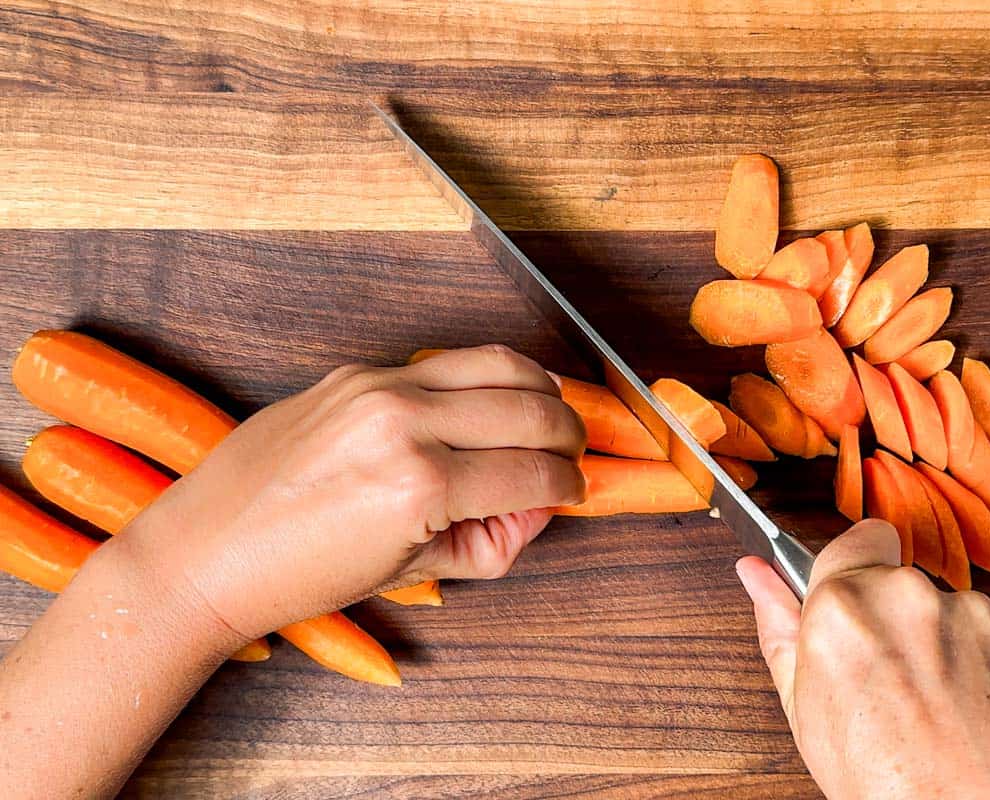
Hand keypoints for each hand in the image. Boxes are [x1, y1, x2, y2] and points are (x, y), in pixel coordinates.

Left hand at [115, 345, 586, 642]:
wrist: (208, 551)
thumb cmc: (301, 574)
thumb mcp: (413, 570)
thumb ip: (494, 538)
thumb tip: (541, 505)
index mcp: (422, 485)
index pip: (535, 473)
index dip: (569, 486)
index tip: (575, 491)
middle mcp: (405, 421)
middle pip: (532, 408)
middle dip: (569, 435)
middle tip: (570, 456)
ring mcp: (379, 386)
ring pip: (500, 363)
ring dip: (540, 390)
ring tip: (546, 419)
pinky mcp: (358, 371)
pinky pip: (447, 360)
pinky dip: (486, 378)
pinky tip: (489, 403)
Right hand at [737, 520, 989, 799]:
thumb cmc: (886, 787)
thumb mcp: (804, 711)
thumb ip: (780, 627)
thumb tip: (756, 574)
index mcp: (845, 606)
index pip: (860, 538)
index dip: (859, 571)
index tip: (859, 606)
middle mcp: (913, 598)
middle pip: (906, 585)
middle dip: (899, 623)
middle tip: (892, 686)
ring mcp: (979, 619)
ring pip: (956, 617)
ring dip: (947, 651)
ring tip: (940, 716)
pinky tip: (978, 722)